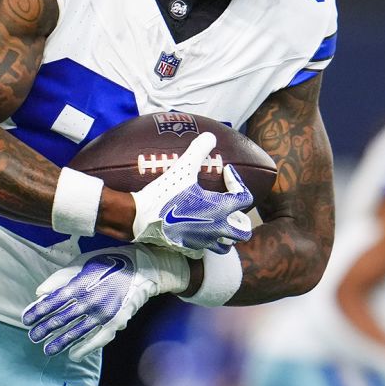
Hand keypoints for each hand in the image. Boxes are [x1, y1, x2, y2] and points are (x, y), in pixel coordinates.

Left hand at [21, 245, 188, 360]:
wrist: (140, 267)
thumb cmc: (107, 263)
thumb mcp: (81, 263)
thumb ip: (59, 278)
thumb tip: (39, 292)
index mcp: (78, 284)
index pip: (50, 303)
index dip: (36, 312)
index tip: (26, 320)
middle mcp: (88, 300)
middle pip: (60, 319)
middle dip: (44, 330)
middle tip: (33, 337)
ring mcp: (102, 313)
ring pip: (76, 332)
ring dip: (60, 342)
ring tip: (47, 350)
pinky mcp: (115, 321)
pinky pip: (97, 339)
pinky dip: (84, 348)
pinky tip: (73, 355)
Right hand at [130, 132, 252, 257]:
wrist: (140, 218)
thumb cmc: (163, 193)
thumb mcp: (182, 168)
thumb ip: (199, 150)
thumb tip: (211, 136)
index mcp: (219, 209)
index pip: (245, 198)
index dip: (238, 182)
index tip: (225, 173)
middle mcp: (216, 228)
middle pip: (243, 231)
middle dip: (241, 218)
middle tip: (229, 206)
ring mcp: (203, 242)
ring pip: (226, 245)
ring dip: (226, 234)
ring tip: (217, 220)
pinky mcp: (189, 248)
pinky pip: (205, 249)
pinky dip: (205, 241)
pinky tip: (196, 228)